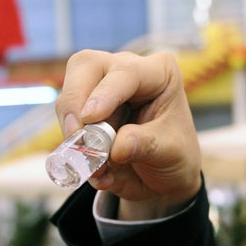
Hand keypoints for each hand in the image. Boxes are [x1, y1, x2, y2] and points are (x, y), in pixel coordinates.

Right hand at [54, 49, 202, 219]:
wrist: (165, 178)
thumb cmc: (177, 156)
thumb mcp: (172, 152)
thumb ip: (145, 145)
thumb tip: (115, 148)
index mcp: (158, 73)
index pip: (126, 72)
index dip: (105, 93)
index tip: (90, 117)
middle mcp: (126, 71)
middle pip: (86, 66)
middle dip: (76, 102)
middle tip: (77, 136)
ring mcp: (101, 88)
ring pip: (69, 94)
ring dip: (75, 131)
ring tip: (97, 163)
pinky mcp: (83, 110)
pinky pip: (68, 123)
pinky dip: (75, 147)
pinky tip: (99, 170)